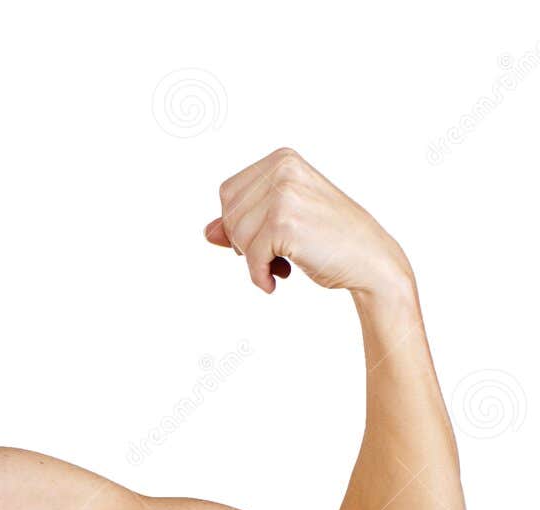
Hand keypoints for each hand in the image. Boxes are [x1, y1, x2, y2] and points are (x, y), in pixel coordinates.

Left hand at [202, 148, 410, 295]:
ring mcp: (284, 193)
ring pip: (237, 236)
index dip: (238, 223)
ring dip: (254, 260)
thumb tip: (207, 231)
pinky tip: (276, 280)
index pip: (228, 193)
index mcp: (282, 160)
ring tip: (280, 263)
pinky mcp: (284, 222)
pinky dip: (259, 276)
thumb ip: (244, 222)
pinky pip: (250, 257)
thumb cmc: (328, 240)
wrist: (371, 259)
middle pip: (228, 214)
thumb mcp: (282, 222)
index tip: (263, 237)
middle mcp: (283, 169)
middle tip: (273, 254)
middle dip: (243, 241)